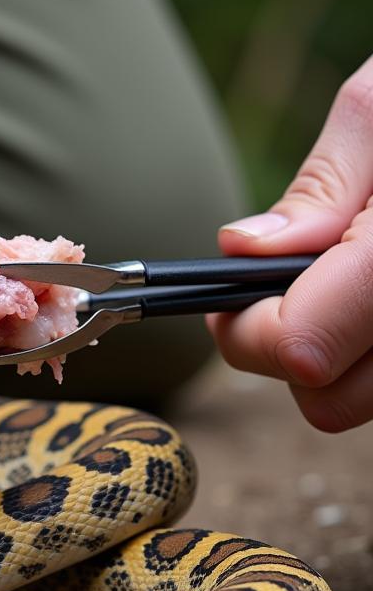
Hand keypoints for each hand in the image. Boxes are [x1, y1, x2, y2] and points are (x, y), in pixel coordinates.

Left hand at [208, 56, 372, 431]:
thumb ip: (319, 189)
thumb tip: (243, 248)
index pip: (302, 349)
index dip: (249, 327)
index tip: (231, 291)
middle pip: (328, 399)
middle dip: (286, 346)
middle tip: (287, 280)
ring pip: (363, 401)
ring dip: (338, 351)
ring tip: (346, 274)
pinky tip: (372, 291)